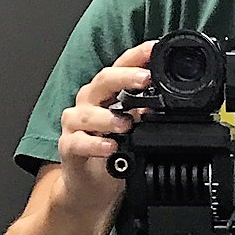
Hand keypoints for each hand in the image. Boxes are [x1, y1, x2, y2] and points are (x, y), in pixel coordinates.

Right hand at [55, 44, 153, 214]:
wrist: (89, 186)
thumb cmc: (111, 152)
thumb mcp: (134, 129)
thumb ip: (145, 112)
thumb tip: (166, 100)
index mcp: (106, 93)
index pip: (121, 66)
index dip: (137, 55)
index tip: (155, 48)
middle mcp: (89, 103)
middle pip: (102, 81)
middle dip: (124, 78)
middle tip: (145, 79)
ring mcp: (76, 125)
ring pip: (87, 113)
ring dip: (108, 117)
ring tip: (127, 123)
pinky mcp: (68, 147)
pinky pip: (78, 142)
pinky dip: (95, 144)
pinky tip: (110, 147)